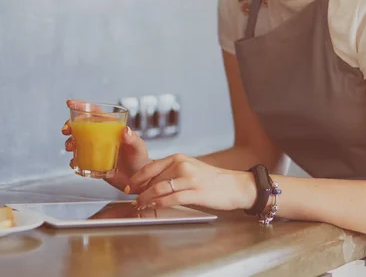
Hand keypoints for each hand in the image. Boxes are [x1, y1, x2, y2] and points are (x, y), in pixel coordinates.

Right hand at [62, 99, 151, 191]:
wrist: (138, 180)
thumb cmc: (140, 160)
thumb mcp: (138, 148)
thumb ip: (133, 139)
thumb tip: (126, 130)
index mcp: (111, 127)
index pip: (95, 112)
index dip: (82, 106)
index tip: (70, 103)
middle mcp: (101, 136)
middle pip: (81, 125)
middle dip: (70, 125)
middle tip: (66, 130)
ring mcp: (95, 148)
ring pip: (77, 141)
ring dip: (69, 142)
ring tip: (70, 148)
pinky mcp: (92, 162)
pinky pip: (79, 159)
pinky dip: (74, 160)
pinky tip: (75, 163)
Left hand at [129, 154, 256, 210]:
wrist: (236, 186)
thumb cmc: (212, 180)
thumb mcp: (189, 169)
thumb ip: (171, 173)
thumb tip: (150, 183)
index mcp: (178, 158)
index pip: (150, 166)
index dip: (137, 178)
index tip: (129, 186)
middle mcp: (182, 165)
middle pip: (153, 179)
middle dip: (139, 191)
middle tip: (133, 200)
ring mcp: (189, 179)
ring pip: (159, 189)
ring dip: (146, 199)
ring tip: (140, 205)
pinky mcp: (196, 192)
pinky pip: (171, 199)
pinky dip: (159, 204)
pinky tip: (153, 207)